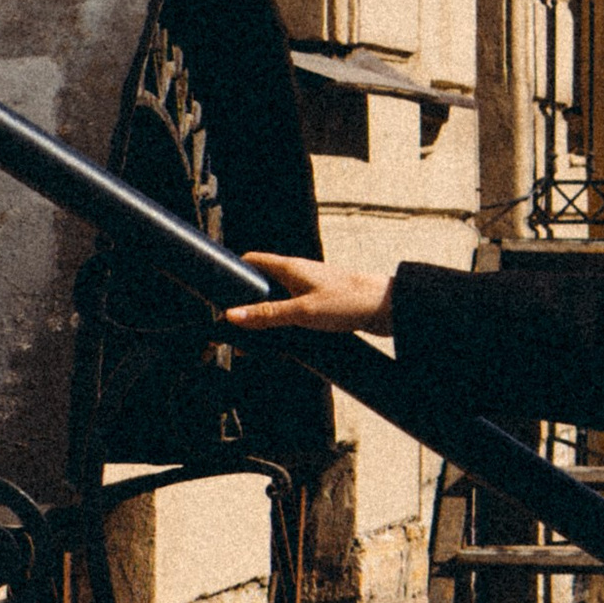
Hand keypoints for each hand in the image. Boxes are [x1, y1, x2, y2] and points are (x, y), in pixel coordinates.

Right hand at [222, 254, 396, 335]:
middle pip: (262, 285)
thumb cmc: (348, 300)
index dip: (233, 272)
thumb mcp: (302, 311)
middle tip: (232, 327)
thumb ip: (268, 314)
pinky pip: (294, 313)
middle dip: (246, 304)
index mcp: (290, 268)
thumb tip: (232, 315)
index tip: (216, 290)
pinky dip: (284, 325)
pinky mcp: (322, 306)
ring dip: (265, 318)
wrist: (387, 308)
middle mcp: (298, 276)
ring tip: (251, 342)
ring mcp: (310, 290)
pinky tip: (282, 342)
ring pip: (278, 302)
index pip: (252, 261)